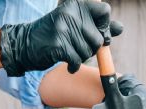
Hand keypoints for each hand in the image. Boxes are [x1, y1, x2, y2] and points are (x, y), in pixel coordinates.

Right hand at [0, 0, 122, 76]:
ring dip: (80, 57)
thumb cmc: (54, 36)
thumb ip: (99, 27)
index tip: (96, 32)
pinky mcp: (58, 44)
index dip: (104, 27)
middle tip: (76, 46)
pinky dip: (73, 66)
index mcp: (77, 5)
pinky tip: (67, 64)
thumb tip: (121, 28)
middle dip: (91, 48)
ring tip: (68, 53)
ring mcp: (63, 28)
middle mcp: (70, 13)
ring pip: (89, 52)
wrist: (25, 45)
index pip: (105, 11)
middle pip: (98, 38)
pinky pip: (77, 60)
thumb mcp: (77, 26)